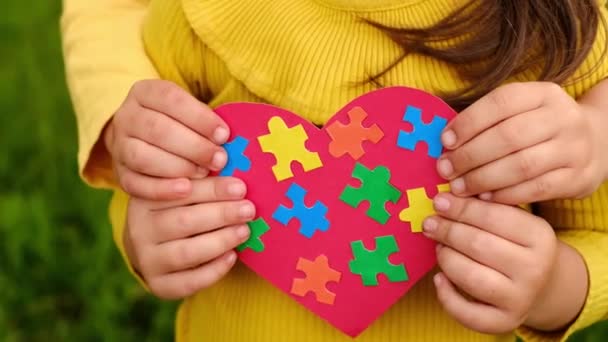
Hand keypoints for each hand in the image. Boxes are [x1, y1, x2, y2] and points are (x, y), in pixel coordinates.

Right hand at [105, 80, 230, 199]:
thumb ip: (205, 121)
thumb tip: (229, 138)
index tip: (224, 134)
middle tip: (220, 159)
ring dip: (178, 167)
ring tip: (204, 174)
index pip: (170, 98)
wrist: (140, 141)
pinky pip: (135, 184)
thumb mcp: (188, 112)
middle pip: (156, 129)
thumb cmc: (179, 125)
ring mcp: (119, 146)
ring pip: (142, 157)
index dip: (199, 117)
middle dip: (193, 146)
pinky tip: (185, 191)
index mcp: (145, 93)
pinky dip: (161, 189)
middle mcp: (127, 117)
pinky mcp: (120, 174)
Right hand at [124, 177, 253, 298]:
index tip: (240, 188)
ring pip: (186, 252)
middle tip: (248, 210)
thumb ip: (204, 185)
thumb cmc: (179, 212)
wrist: (154, 250)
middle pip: (184, 221)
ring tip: (244, 231)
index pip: (181, 192)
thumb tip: (236, 182)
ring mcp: (146, 260)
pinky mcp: (158, 285)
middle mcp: (139, 229)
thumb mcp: (183, 194)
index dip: (213, 189)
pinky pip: (189, 281)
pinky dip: (214, 269)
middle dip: (221, 214)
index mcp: (145, 200)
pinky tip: (232, 256)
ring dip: (220, 240)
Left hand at [422, 193, 558, 332]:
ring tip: (438, 247)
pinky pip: (469, 313)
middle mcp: (536, 268)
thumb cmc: (515, 243)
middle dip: (448, 231)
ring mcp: (522, 297)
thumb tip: (446, 198)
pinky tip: (439, 278)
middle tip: (429, 223)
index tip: (438, 201)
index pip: (493, 216)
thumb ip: (485, 206)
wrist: (540, 283)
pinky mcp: (506, 321)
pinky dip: (447, 296)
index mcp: (540, 235)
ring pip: (470, 277)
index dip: (461, 208)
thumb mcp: (512, 219)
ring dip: (446, 259)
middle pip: (479, 245)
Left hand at [437, 82, 607, 203]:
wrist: (596, 143)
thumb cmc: (538, 129)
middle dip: (470, 155)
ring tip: (458, 187)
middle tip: (445, 169)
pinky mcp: (579, 177)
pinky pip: (536, 189)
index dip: (469, 122)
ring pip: (522, 165)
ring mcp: (575, 148)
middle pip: (509, 136)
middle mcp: (563, 117)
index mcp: (543, 94)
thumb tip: (445, 143)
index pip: (501, 102)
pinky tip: (484, 198)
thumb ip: (487, 122)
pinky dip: (506, 195)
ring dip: (483, 178)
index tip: (445, 141)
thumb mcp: (520, 112)